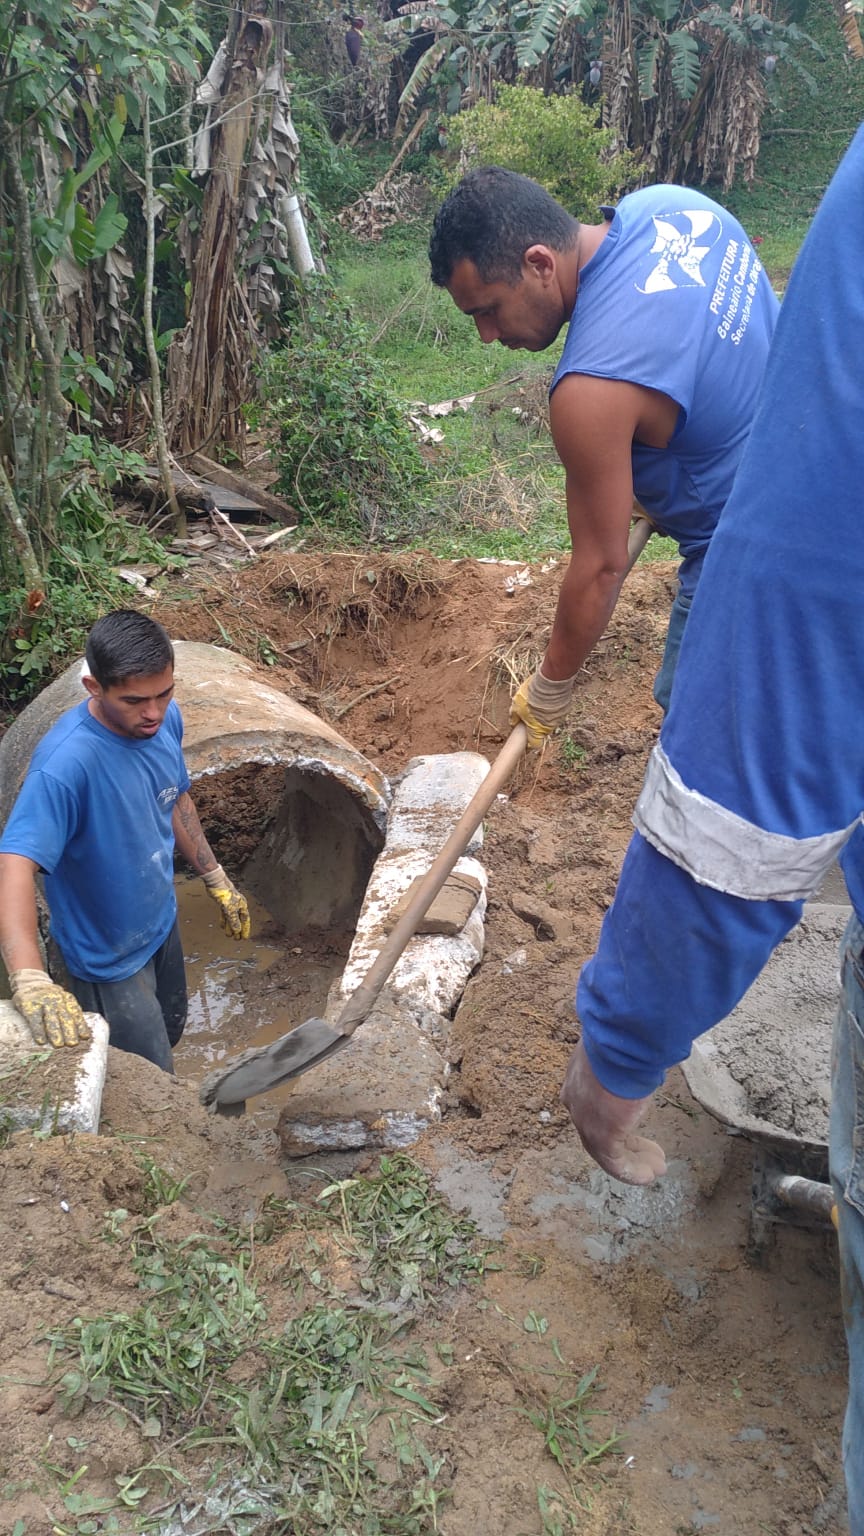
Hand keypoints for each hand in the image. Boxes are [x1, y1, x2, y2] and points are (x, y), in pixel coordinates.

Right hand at [9, 968, 90, 1048]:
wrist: (29, 982)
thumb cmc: (49, 998)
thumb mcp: (63, 1000)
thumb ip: (70, 1013)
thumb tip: (81, 1035)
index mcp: (68, 999)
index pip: (76, 1013)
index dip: (81, 1026)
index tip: (85, 1038)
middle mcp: (57, 999)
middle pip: (65, 1017)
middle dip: (70, 1032)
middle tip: (73, 1044)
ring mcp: (43, 1001)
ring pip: (51, 1019)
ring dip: (56, 1033)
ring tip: (59, 1045)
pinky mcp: (30, 1005)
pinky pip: (35, 1020)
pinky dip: (39, 1031)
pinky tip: (41, 1041)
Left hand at [203, 866, 250, 939]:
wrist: (216, 883)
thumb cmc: (225, 895)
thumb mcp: (230, 910)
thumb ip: (234, 921)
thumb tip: (237, 931)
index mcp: (242, 906)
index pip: (245, 920)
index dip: (245, 929)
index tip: (244, 937)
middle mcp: (238, 905)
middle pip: (239, 920)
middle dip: (238, 930)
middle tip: (237, 939)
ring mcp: (230, 904)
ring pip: (231, 918)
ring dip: (230, 926)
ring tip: (229, 935)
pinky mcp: (223, 903)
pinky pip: (225, 914)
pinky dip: (224, 920)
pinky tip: (222, 926)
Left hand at [509, 667, 576, 749]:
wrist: (549, 683)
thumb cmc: (530, 696)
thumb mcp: (516, 706)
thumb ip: (514, 717)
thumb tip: (512, 723)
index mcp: (536, 731)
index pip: (535, 744)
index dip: (530, 742)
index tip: (527, 737)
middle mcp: (549, 728)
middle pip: (542, 731)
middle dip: (536, 724)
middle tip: (530, 712)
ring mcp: (559, 719)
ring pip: (550, 721)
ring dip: (545, 715)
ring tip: (539, 702)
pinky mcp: (566, 710)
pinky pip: (557, 712)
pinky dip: (553, 707)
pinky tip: (548, 698)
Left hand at [560, 1039, 666, 1184]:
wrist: (621, 1040)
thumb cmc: (627, 1034)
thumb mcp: (623, 1042)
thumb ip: (630, 1052)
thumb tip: (649, 1044)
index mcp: (579, 1075)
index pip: (594, 1103)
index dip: (617, 1117)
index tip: (635, 1122)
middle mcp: (577, 1100)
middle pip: (600, 1130)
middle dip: (628, 1144)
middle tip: (650, 1153)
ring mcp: (585, 1120)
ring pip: (608, 1150)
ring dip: (635, 1161)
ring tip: (657, 1169)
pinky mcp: (601, 1136)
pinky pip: (616, 1162)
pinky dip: (633, 1172)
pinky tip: (650, 1175)